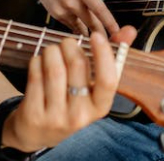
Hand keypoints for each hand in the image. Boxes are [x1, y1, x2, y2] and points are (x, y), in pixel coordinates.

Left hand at [4, 26, 137, 150]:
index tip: (96, 36)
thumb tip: (129, 30)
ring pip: (54, 68)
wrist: (38, 133)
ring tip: (52, 51)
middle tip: (66, 43)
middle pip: (77, 66)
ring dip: (51, 51)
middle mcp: (80, 116)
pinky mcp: (33, 115)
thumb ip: (112, 57)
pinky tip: (39, 63)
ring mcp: (55, 118)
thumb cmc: (71, 102)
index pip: (107, 80)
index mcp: (100, 108)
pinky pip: (35, 75)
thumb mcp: (92, 88)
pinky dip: (37, 61)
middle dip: (70, 45)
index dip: (103, 55)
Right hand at [19, 0, 125, 35]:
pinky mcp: (54, 13)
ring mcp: (61, 8)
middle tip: (113, 43)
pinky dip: (78, 29)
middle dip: (102, 34)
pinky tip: (85, 33)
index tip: (117, 32)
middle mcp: (70, 0)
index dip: (109, 22)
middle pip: (90, 23)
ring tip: (100, 41)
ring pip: (80, 27)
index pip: (99, 9)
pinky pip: (70, 25)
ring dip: (90, 34)